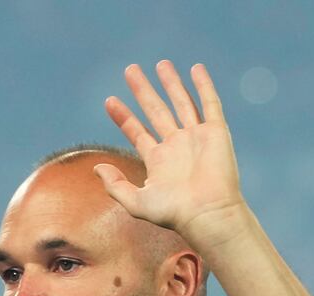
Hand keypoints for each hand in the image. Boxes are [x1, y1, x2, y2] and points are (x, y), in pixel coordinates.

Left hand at [97, 62, 246, 246]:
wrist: (208, 213)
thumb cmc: (175, 214)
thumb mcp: (136, 202)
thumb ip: (115, 186)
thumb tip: (96, 168)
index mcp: (159, 161)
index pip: (137, 132)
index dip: (124, 117)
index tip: (109, 101)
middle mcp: (177, 146)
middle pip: (156, 111)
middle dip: (143, 90)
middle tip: (130, 70)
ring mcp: (197, 138)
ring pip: (181, 103)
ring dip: (171, 83)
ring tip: (160, 64)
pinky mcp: (217, 133)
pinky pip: (210, 104)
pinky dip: (204, 86)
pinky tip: (196, 69)